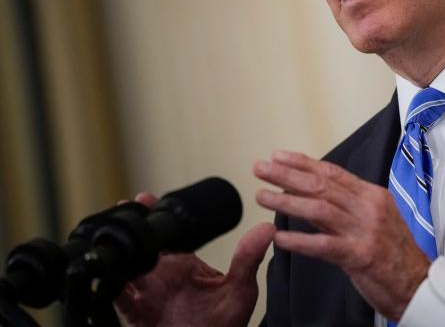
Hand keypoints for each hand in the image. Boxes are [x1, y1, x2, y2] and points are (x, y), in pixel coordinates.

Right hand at [114, 192, 274, 326]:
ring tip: (114, 239)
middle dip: (130, 229)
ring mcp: (148, 294)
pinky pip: (117, 299)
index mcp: (185, 265)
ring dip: (119, 254)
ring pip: (126, 268)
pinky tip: (111, 276)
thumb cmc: (225, 324)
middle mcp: (163, 276)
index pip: (167, 235)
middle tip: (122, 208)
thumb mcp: (240, 290)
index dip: (154, 216)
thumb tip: (267, 228)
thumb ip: (247, 259)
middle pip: (141, 247)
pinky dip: (111, 287)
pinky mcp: (137, 314)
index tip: (144, 197)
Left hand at [254, 151, 429, 321]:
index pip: (333, 173)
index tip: (278, 157)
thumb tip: (312, 194)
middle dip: (287, 175)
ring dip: (286, 202)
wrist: (418, 283)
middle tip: (260, 168)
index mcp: (372, 195)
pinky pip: (324, 245)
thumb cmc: (394, 253)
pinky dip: (299, 241)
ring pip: (319, 210)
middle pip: (322, 186)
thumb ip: (345, 207)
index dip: (303, 163)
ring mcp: (365, 231)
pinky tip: (279, 237)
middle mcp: (369, 208)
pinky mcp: (360, 256)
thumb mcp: (375, 219)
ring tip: (262, 196)